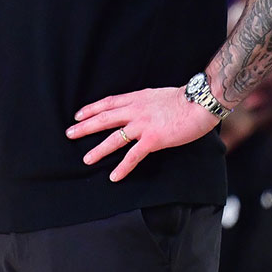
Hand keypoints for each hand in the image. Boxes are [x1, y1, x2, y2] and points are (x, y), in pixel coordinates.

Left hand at [67, 86, 220, 181]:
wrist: (201, 101)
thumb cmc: (186, 99)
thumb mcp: (158, 95)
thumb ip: (146, 102)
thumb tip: (140, 107)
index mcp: (137, 98)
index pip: (108, 103)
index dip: (91, 109)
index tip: (78, 115)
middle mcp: (136, 110)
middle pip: (104, 118)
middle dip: (85, 127)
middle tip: (70, 134)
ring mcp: (143, 125)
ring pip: (114, 138)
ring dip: (98, 149)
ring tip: (86, 159)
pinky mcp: (153, 139)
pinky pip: (133, 156)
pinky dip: (122, 167)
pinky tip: (114, 176)